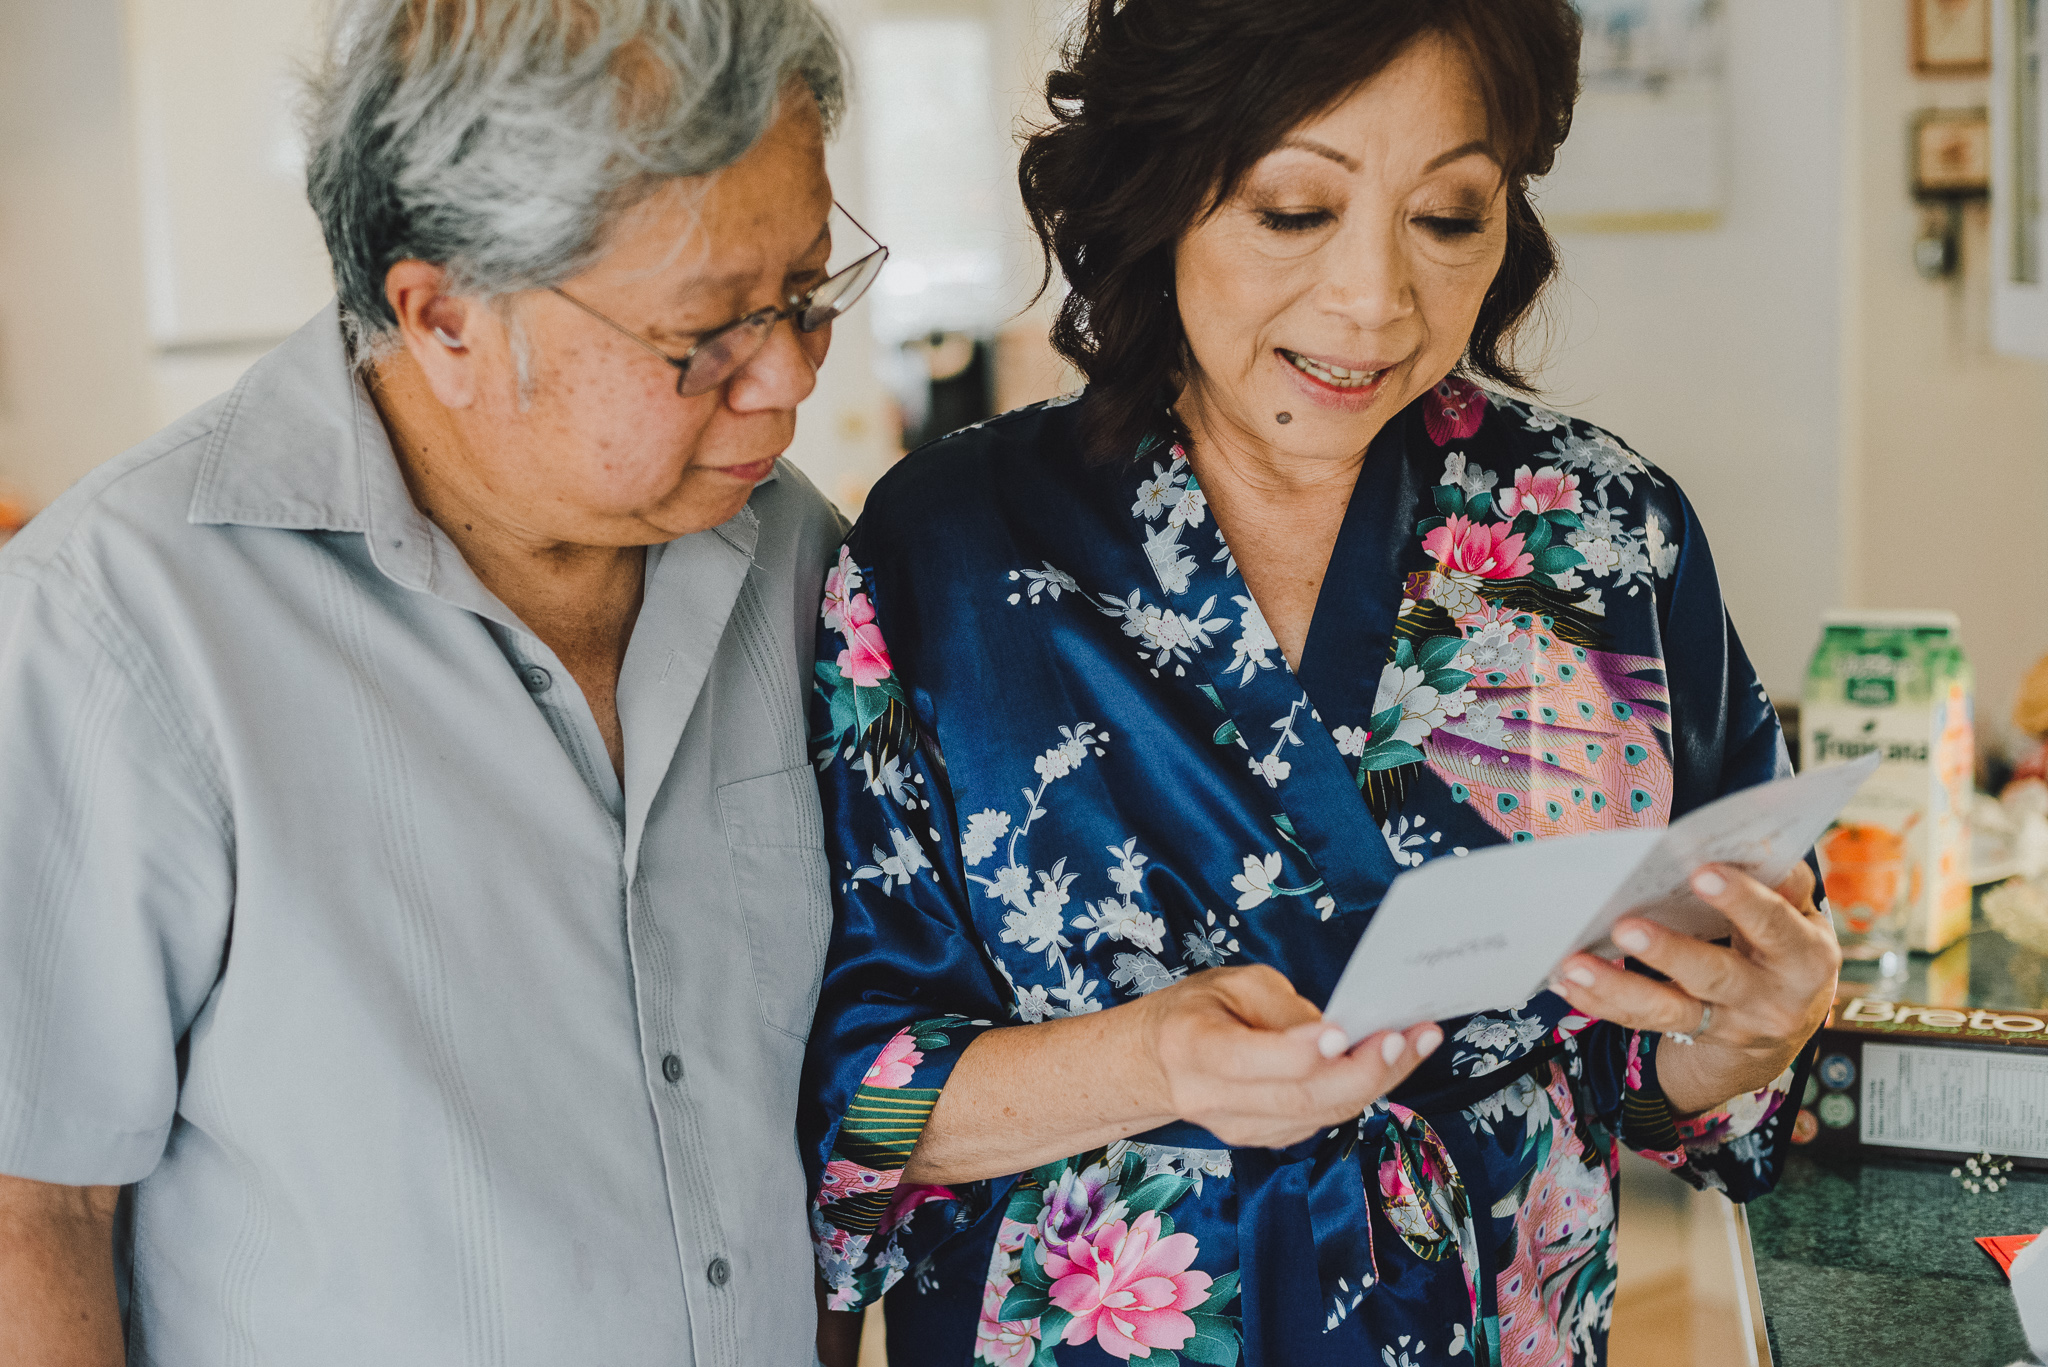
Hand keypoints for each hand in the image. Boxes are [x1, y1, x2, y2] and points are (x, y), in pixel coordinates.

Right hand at [1139, 964, 1441, 1148]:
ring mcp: (1241, 1129)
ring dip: (1377, 1081)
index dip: (1300, 1052)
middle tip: (1407, 1037)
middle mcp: (1214, 1100)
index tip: (1343, 1032)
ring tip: (1418, 1042)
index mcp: (1195, 1048)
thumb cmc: (1197, 1011)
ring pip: (1321, 1114)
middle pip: (1300, 1097)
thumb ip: (1283, 1011)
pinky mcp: (1266, 1139)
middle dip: (1362, 1070)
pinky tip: (1391, 1063)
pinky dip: (1361, 1091)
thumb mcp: (1233, 984)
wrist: (1156, 1065)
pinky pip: (1323, 1120)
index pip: (1250, 1060)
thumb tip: (1342, 1034)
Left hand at [1550, 862, 1838, 1115]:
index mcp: (1804, 955)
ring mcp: (1731, 1025)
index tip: (1700, 873)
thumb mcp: (1799, 915)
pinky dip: (1602, 1002)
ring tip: (1573, 965)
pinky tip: (1567, 982)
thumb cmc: (1785, 944)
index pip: (1774, 924)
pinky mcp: (1694, 1036)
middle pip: (1716, 976)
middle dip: (1669, 952)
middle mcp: (1771, 998)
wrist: (1786, 1020)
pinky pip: (1642, 1022)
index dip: (1742, 900)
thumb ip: (1781, 882)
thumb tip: (1751, 840)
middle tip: (1625, 925)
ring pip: (1669, 1009)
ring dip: (1617, 986)